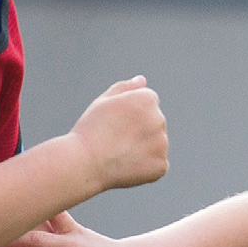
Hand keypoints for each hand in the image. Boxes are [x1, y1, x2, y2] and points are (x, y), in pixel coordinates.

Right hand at [71, 76, 167, 192]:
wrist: (85, 163)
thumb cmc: (91, 130)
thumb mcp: (103, 101)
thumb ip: (125, 88)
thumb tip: (142, 80)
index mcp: (147, 100)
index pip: (148, 101)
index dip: (130, 111)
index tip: (116, 121)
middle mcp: (159, 120)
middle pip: (154, 121)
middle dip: (140, 128)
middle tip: (116, 138)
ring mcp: (162, 144)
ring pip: (156, 143)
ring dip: (143, 146)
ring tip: (120, 152)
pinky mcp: (161, 165)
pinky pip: (157, 163)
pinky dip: (145, 165)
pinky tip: (126, 165)